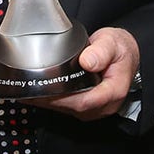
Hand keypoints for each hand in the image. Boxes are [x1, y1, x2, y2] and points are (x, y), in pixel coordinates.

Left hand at [23, 27, 139, 120]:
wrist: (124, 55)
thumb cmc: (119, 49)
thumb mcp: (112, 42)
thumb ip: (101, 51)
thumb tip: (87, 61)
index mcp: (114, 90)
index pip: (86, 101)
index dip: (64, 98)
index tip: (45, 91)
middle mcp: (106, 104)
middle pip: (74, 107)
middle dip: (51, 101)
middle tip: (29, 91)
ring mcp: (97, 108)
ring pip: (70, 110)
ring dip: (50, 103)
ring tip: (29, 92)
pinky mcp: (89, 107)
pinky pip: (70, 108)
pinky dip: (54, 102)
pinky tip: (39, 94)